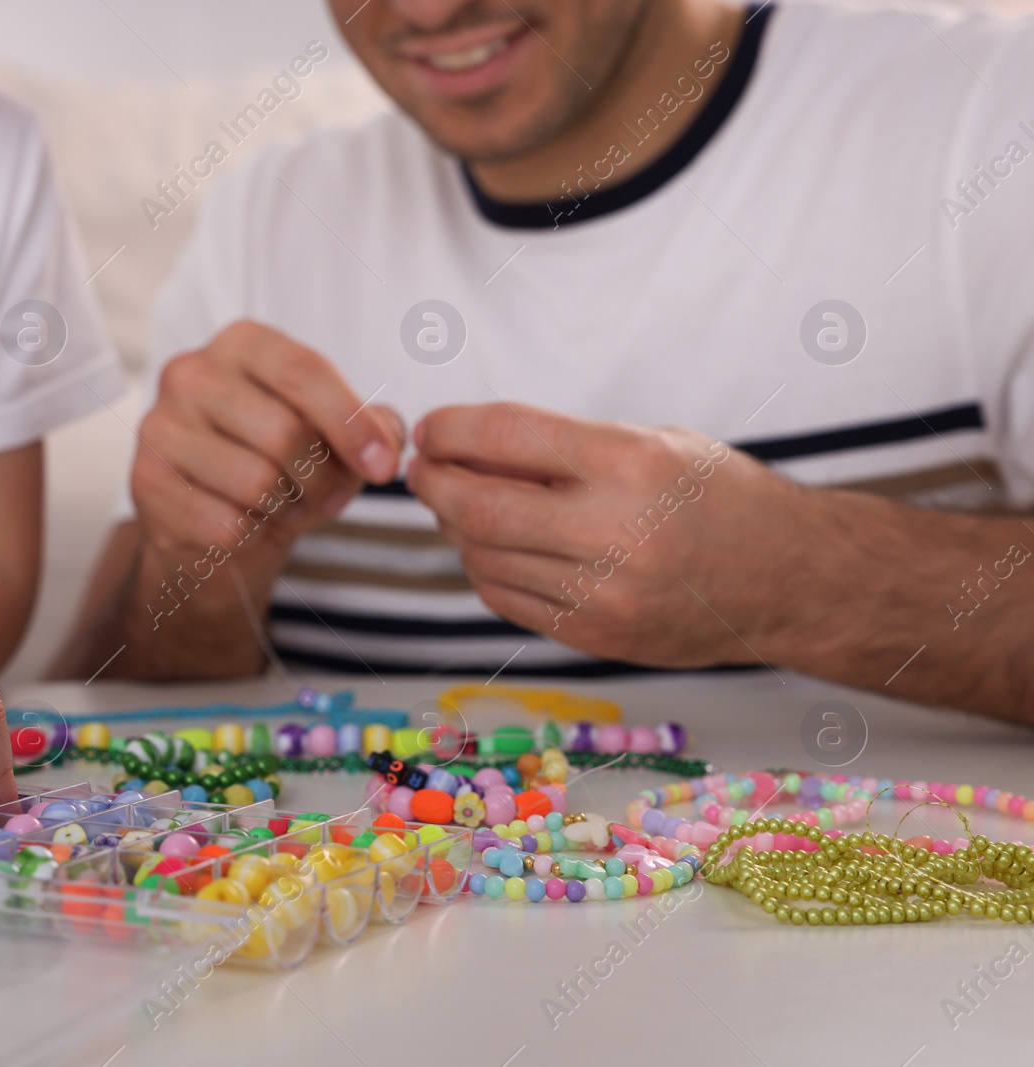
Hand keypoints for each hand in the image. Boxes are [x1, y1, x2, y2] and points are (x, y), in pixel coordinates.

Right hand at [133, 320, 403, 572]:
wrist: (209, 528)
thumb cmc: (275, 467)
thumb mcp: (329, 437)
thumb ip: (371, 429)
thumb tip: (388, 442)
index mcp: (241, 344)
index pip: (304, 372)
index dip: (352, 424)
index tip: (383, 466)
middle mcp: (190, 373)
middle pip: (285, 432)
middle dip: (322, 479)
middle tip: (325, 496)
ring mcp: (159, 427)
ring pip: (256, 481)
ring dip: (288, 510)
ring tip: (284, 508)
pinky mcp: (145, 482)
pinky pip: (226, 523)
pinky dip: (250, 536)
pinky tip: (244, 525)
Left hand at [405, 401, 810, 667]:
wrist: (792, 579)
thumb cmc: (718, 495)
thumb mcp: (653, 442)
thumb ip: (563, 445)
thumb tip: (462, 445)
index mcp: (630, 462)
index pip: (504, 435)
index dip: (449, 430)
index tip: (430, 428)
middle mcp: (615, 530)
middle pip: (476, 507)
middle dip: (433, 483)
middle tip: (423, 469)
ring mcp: (605, 593)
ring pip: (483, 557)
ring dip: (454, 528)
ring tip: (458, 505)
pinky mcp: (598, 637)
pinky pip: (507, 599)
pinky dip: (485, 568)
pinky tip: (492, 547)